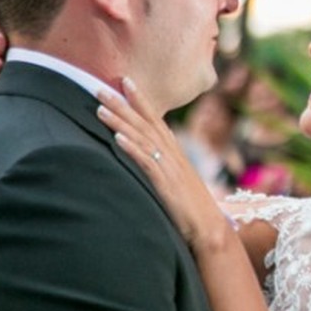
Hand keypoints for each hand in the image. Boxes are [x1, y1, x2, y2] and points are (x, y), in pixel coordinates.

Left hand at [96, 79, 227, 248]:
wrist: (210, 229)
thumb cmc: (192, 209)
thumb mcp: (177, 182)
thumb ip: (164, 167)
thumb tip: (149, 158)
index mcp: (175, 152)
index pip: (156, 119)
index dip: (140, 100)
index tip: (125, 81)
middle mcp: (172, 155)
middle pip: (145, 123)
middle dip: (122, 104)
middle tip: (100, 87)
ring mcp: (169, 168)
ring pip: (142, 138)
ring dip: (121, 122)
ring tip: (100, 108)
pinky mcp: (165, 184)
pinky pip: (147, 162)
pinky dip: (132, 148)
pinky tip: (118, 138)